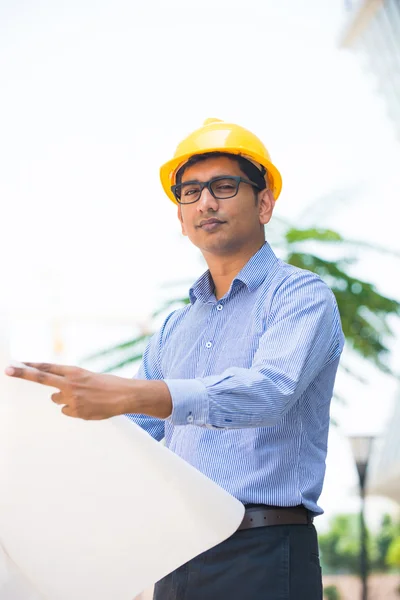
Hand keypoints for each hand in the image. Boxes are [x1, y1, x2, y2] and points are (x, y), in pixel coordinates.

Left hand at [5, 362, 132, 419]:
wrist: (124, 395)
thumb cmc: (108, 384)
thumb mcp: (87, 376)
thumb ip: (70, 380)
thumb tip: (54, 392)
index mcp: (74, 371)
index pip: (47, 367)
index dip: (31, 365)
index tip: (17, 363)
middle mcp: (71, 384)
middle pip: (41, 378)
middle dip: (23, 374)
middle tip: (7, 370)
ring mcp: (72, 399)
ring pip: (56, 399)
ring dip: (64, 399)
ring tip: (84, 397)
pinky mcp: (76, 412)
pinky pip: (66, 411)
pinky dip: (74, 409)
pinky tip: (88, 406)